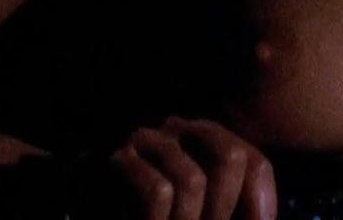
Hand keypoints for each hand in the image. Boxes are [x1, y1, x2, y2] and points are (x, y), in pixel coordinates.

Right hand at [107, 116, 276, 219]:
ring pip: (192, 181)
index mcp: (205, 141)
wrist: (76, 201)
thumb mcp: (193, 210)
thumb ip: (224, 209)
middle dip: (223, 209)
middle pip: (231, 158)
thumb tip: (266, 219)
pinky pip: (158, 192)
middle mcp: (179, 131)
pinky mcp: (114, 160)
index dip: (262, 201)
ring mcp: (146, 140)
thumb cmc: (142, 212)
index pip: (254, 163)